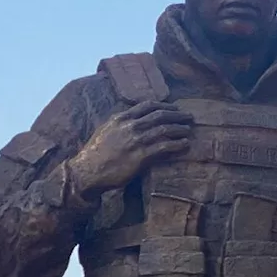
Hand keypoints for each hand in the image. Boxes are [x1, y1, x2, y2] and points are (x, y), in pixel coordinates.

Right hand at [67, 101, 192, 195]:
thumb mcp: (106, 130)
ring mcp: (137, 140)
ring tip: (188, 130)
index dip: (165, 105)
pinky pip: (165, 147)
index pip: (148, 105)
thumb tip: (134, 118)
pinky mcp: (141, 156)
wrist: (87, 171)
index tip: (175, 107)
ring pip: (165, 129)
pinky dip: (177, 144)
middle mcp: (130, 126)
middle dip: (177, 114)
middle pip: (160, 115)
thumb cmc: (95, 153)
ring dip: (180, 129)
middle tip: (188, 117)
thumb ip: (121, 123)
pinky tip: (184, 144)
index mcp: (121, 118)